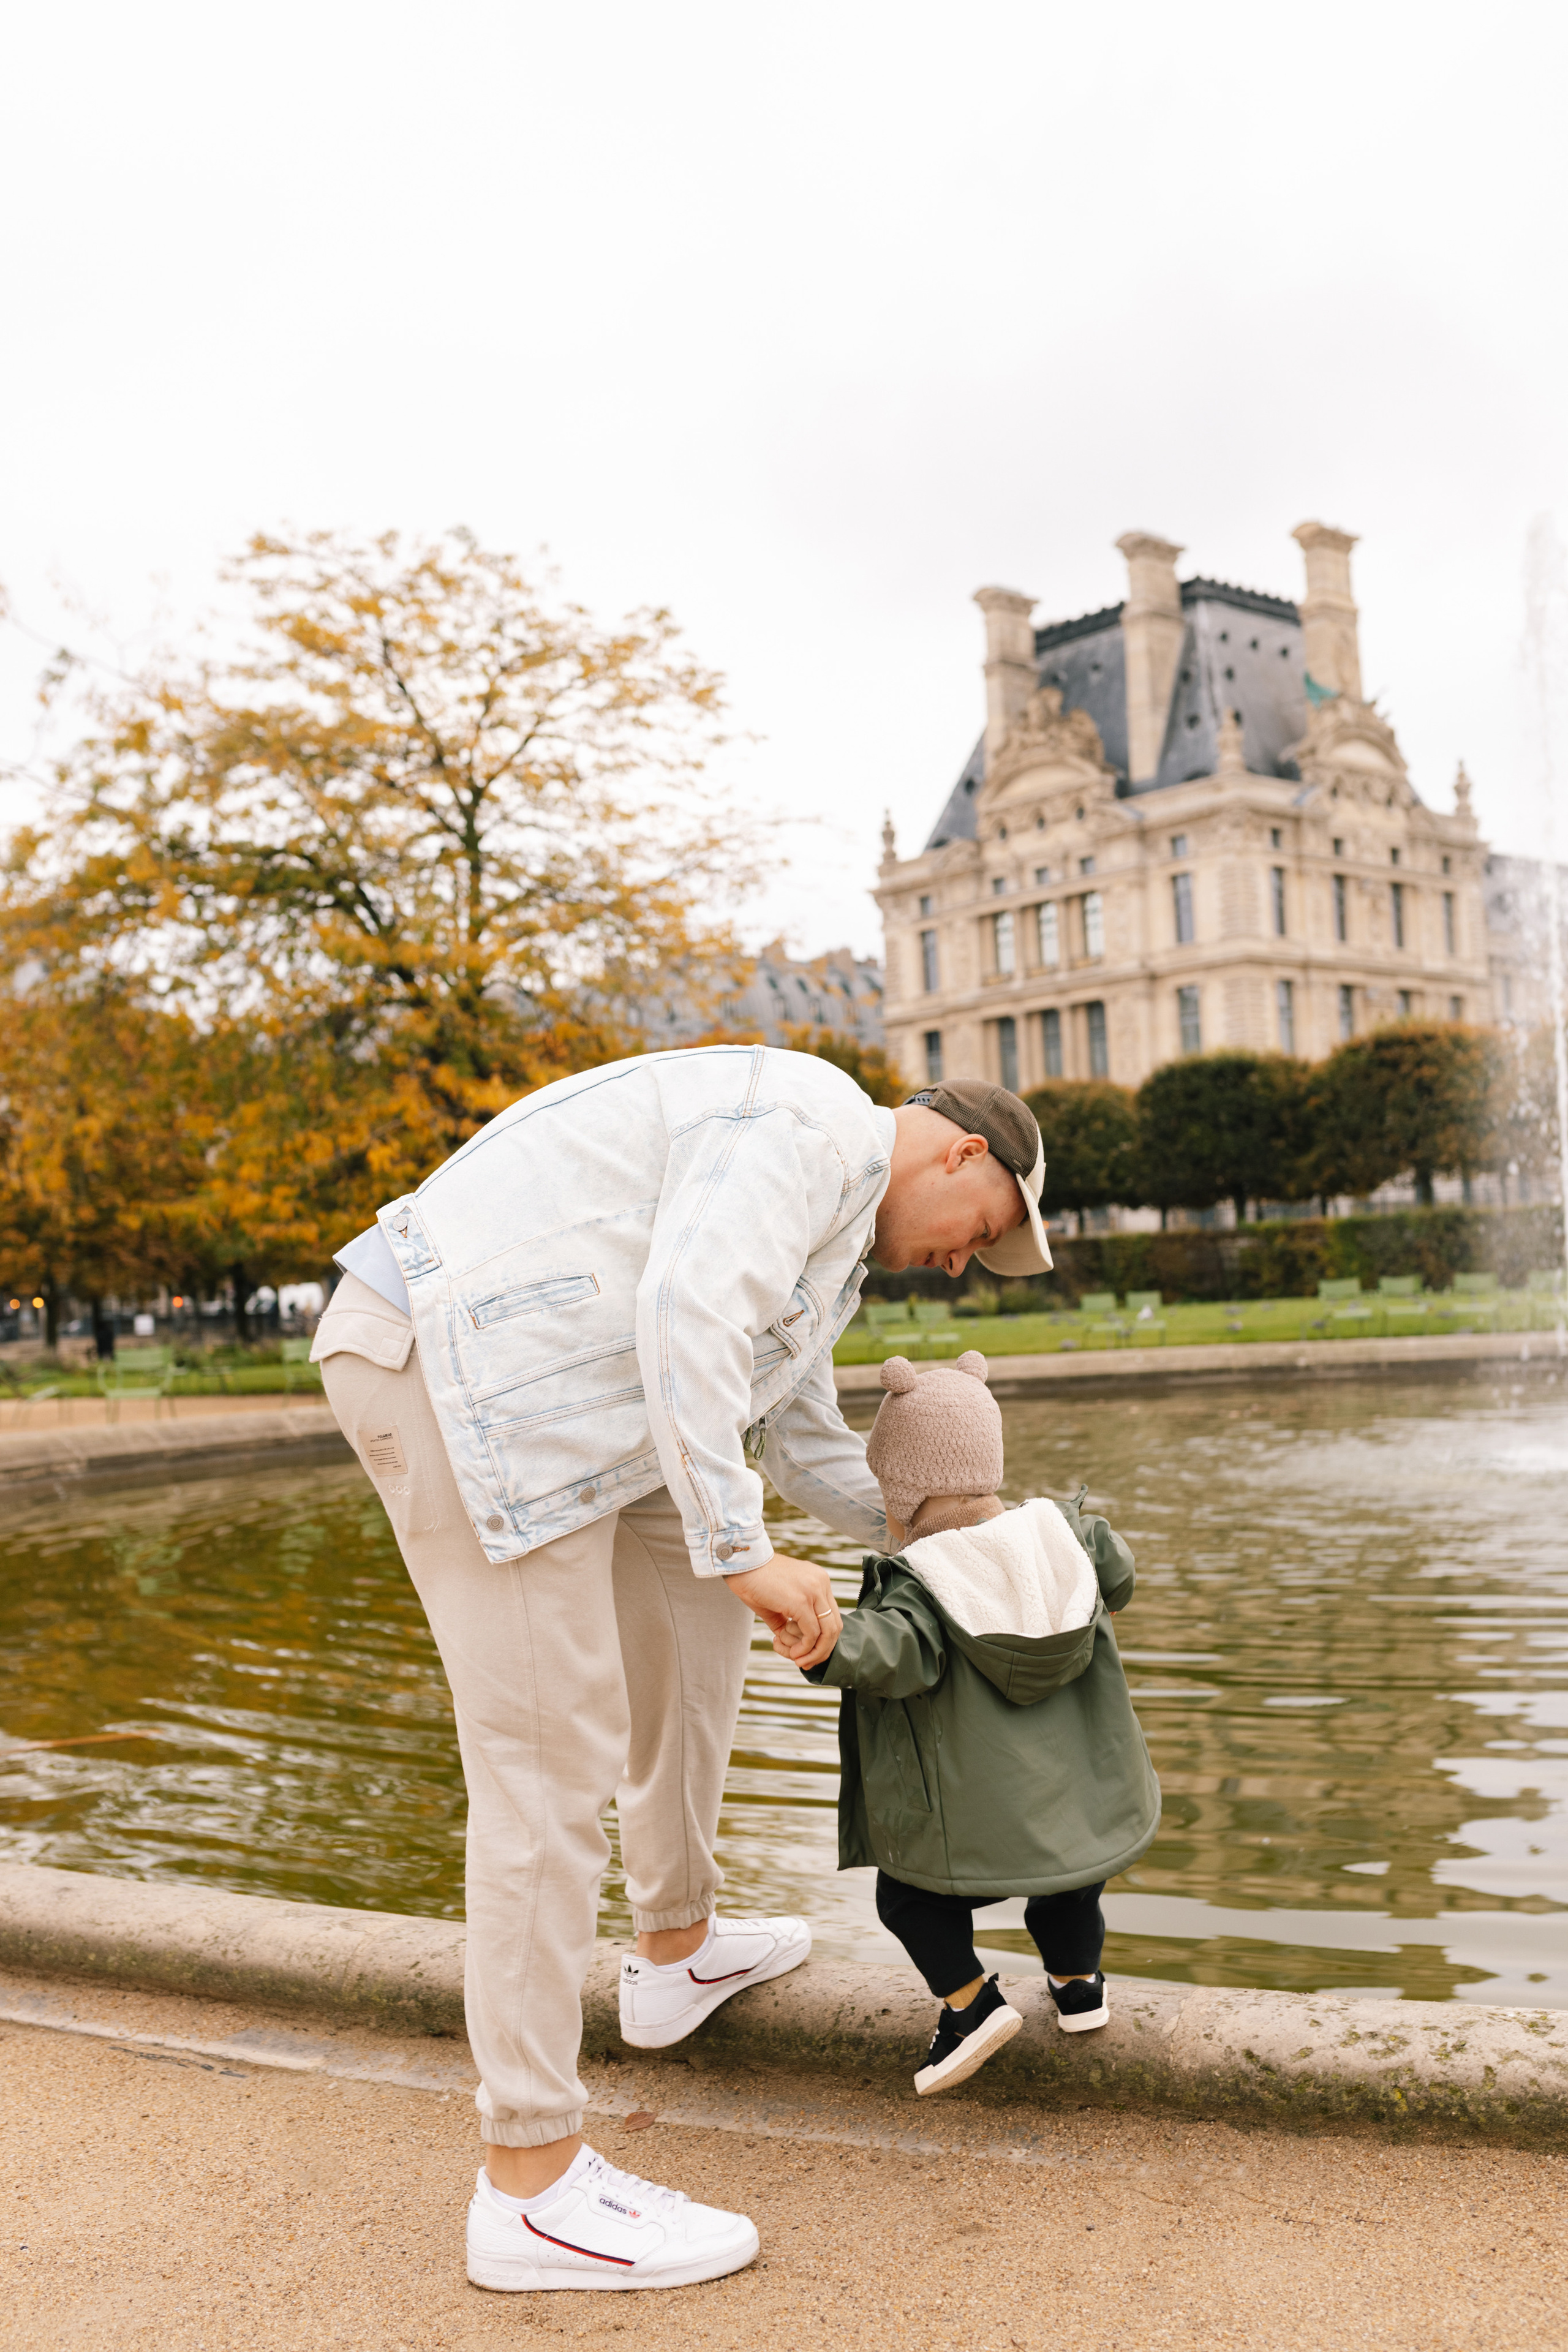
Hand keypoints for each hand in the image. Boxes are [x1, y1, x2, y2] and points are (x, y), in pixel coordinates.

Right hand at [723, 1552, 841, 1668]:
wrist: (740, 1564)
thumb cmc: (754, 1581)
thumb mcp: (779, 1604)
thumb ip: (791, 1622)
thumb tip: (797, 1648)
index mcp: (819, 1581)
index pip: (832, 1617)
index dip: (822, 1640)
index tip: (806, 1653)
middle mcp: (821, 1583)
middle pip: (835, 1626)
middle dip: (821, 1650)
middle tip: (804, 1662)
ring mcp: (814, 1591)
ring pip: (828, 1632)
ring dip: (813, 1652)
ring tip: (796, 1659)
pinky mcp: (801, 1601)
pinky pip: (811, 1634)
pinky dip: (803, 1648)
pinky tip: (788, 1650)